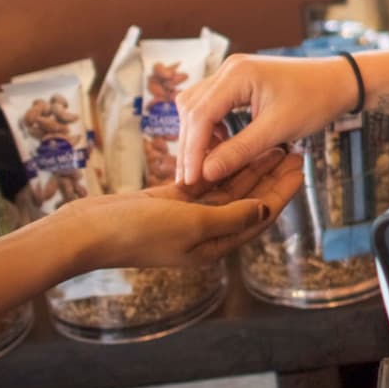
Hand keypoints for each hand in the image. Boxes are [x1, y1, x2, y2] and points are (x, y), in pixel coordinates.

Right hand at [57, 149, 304, 270]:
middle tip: (294, 148)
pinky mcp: (169, 201)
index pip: (260, 214)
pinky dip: (219, 164)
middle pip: (248, 200)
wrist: (87, 232)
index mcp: (215, 245)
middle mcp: (206, 232)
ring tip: (272, 142)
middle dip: (271, 175)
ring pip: (227, 187)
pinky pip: (203, 181)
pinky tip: (233, 144)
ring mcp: (187, 216)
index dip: (282, 191)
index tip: (301, 166)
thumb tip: (266, 208)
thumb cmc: (138, 234)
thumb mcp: (192, 225)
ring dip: (248, 166)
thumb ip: (231, 217)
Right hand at [176, 53, 356, 185]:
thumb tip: (205, 173)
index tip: (190, 180)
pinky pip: (212, 105)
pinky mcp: (238, 82)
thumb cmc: (315, 101)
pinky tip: (220, 147)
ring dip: (198, 136)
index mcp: (237, 75)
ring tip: (204, 166)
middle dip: (191, 145)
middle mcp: (229, 69)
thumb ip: (240, 151)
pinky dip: (210, 127)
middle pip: (191, 109)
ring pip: (197, 106)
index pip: (199, 115)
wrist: (340, 82)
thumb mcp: (278, 130)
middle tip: (190, 180)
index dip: (192, 150)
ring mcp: (232, 74)